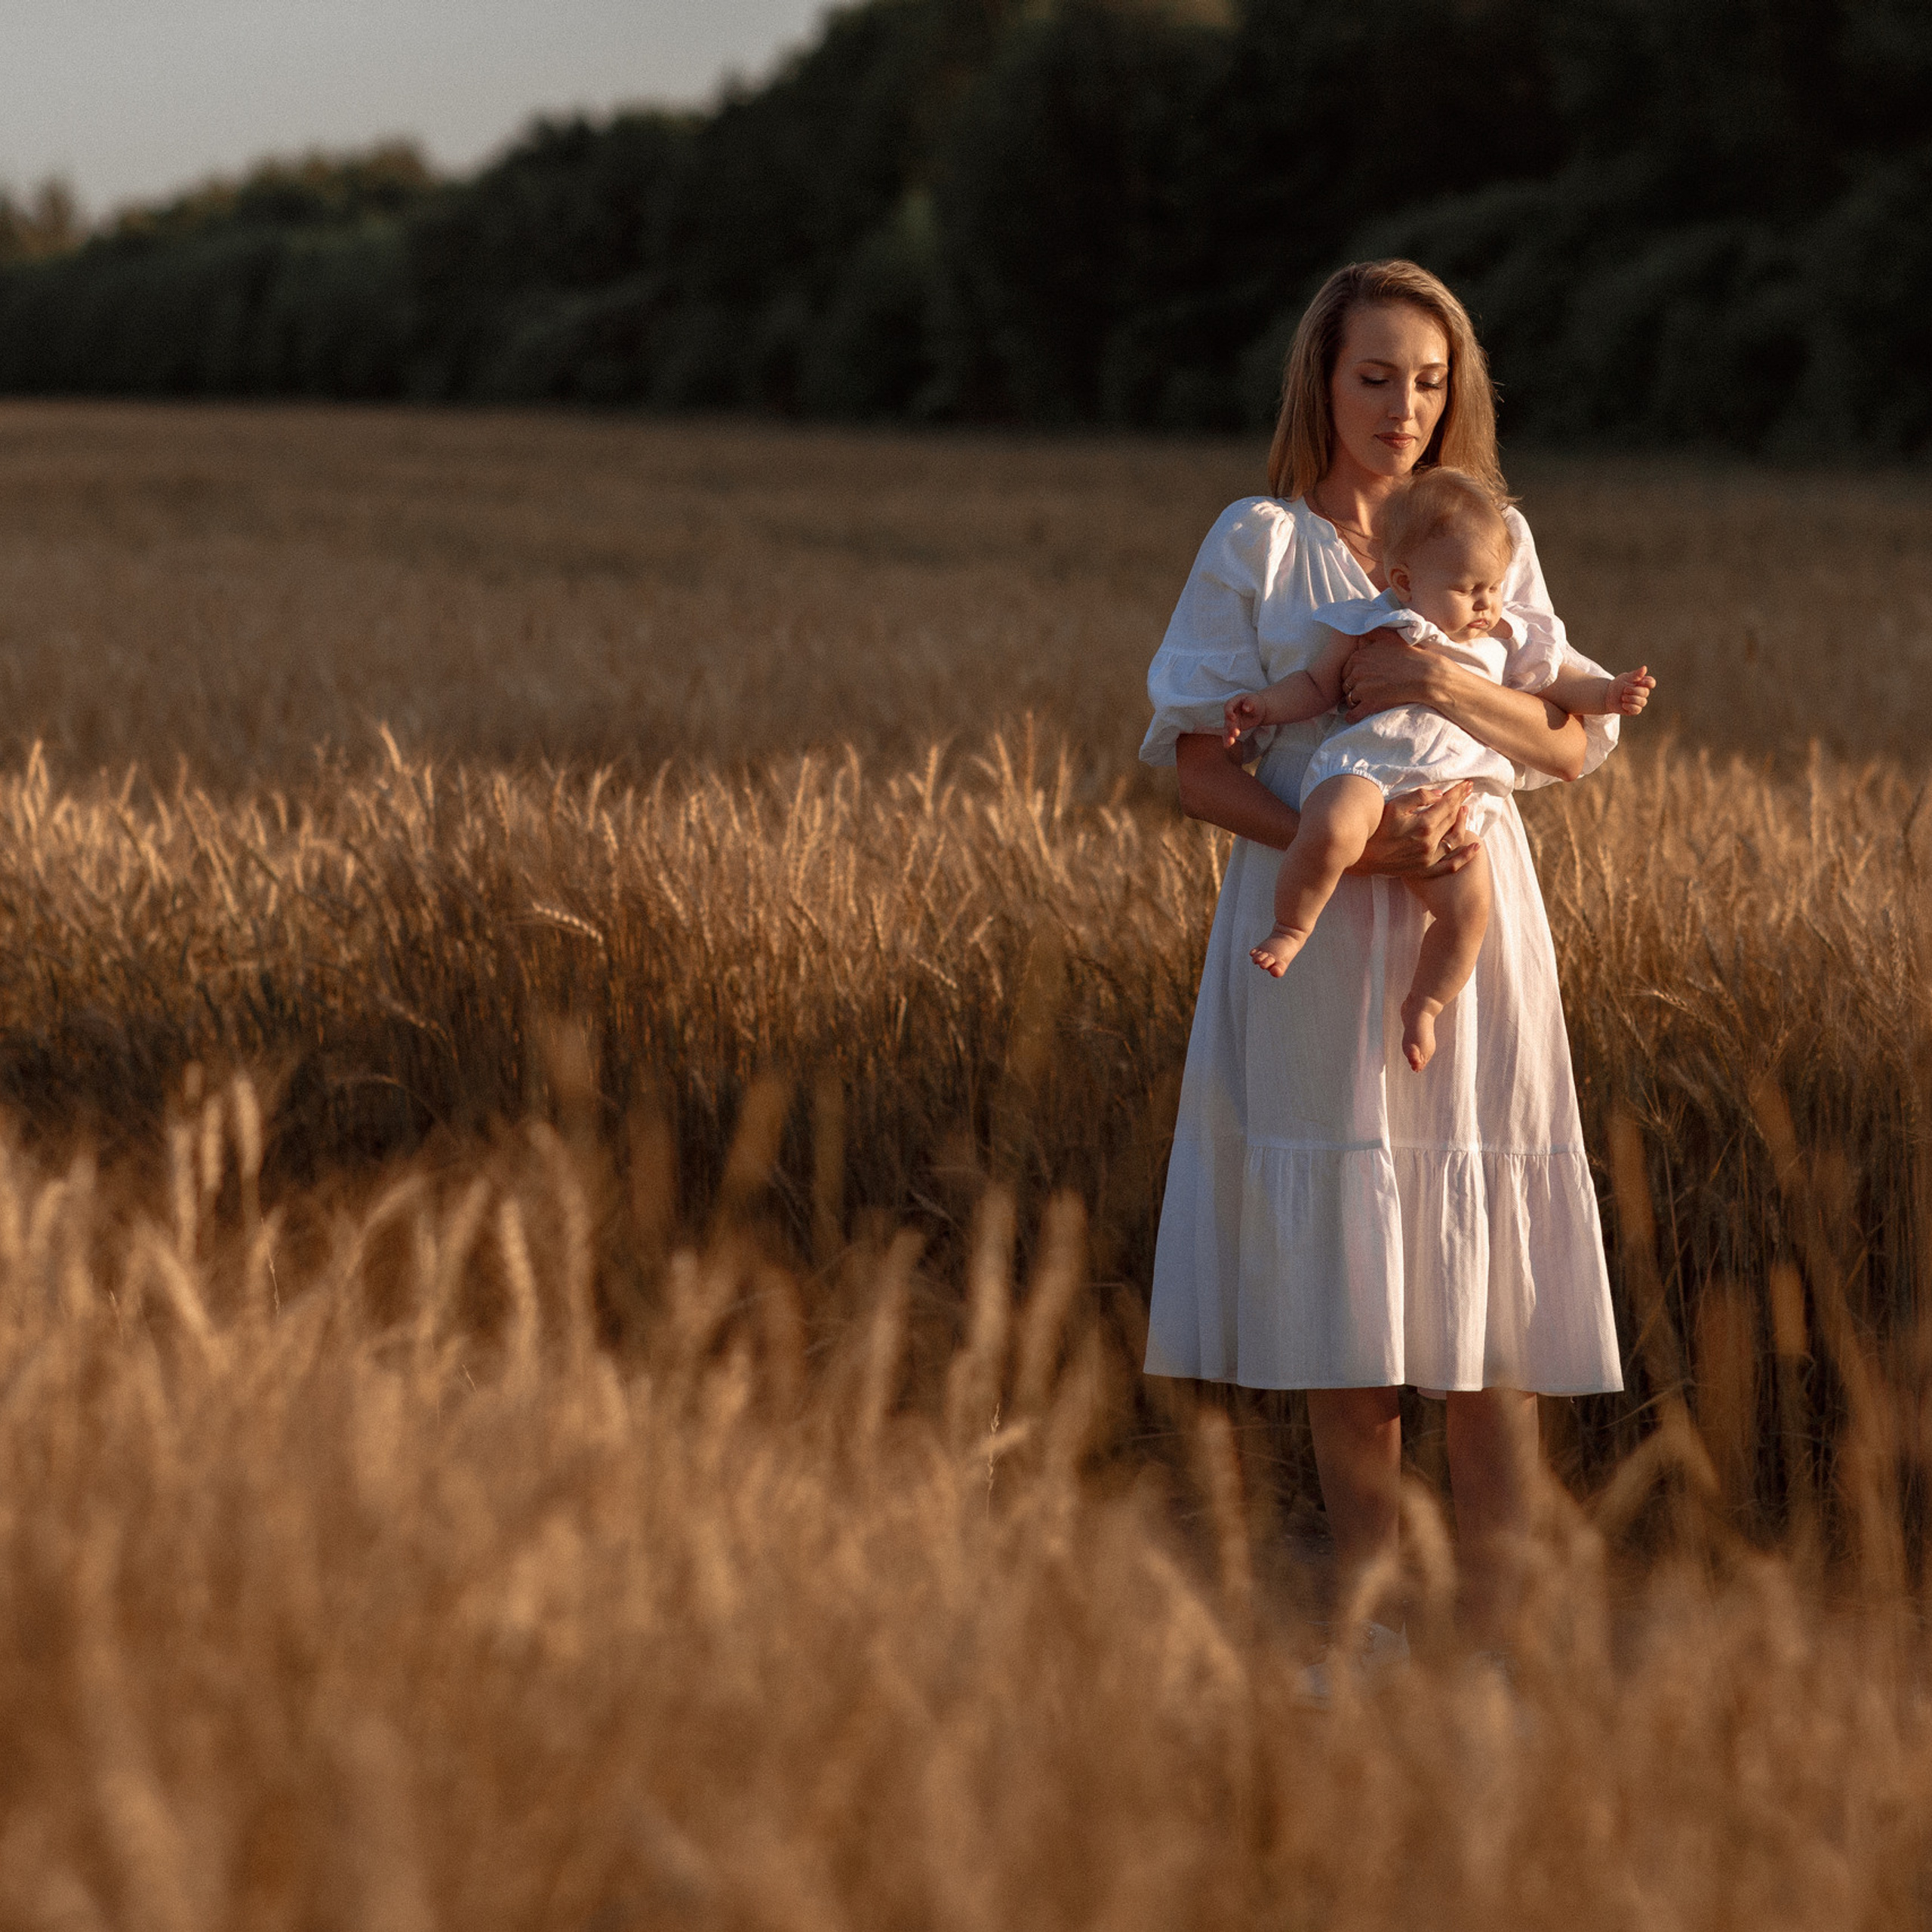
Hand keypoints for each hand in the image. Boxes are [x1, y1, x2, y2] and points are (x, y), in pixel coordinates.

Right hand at [1223, 692, 1268, 747]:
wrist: (1258, 709)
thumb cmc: (1255, 702)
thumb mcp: (1254, 700)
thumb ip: (1250, 703)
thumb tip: (1246, 708)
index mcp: (1234, 702)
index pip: (1228, 706)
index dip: (1229, 712)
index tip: (1233, 718)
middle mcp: (1230, 712)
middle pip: (1228, 719)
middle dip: (1231, 727)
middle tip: (1236, 733)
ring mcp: (1231, 721)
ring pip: (1227, 729)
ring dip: (1228, 735)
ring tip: (1230, 742)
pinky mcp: (1233, 728)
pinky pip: (1229, 734)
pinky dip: (1228, 740)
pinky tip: (1227, 746)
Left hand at [1340, 628, 1444, 721]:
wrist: (1425, 674)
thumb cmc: (1410, 655)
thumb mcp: (1390, 637)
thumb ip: (1373, 633)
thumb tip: (1363, 630)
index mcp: (1359, 656)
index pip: (1347, 668)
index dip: (1353, 674)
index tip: (1362, 678)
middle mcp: (1357, 672)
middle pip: (1346, 684)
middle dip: (1353, 687)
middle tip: (1364, 690)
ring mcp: (1362, 689)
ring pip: (1348, 699)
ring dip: (1354, 701)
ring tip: (1363, 701)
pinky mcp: (1369, 704)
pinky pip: (1353, 715)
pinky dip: (1353, 716)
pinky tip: (1355, 716)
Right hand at [1347, 782, 1479, 878]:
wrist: (1363, 856)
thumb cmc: (1376, 828)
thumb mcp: (1395, 806)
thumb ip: (1419, 797)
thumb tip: (1440, 795)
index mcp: (1424, 825)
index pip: (1447, 804)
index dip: (1457, 793)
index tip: (1466, 783)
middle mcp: (1430, 843)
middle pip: (1452, 819)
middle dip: (1461, 803)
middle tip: (1468, 791)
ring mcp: (1429, 858)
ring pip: (1454, 839)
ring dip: (1463, 823)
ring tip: (1466, 810)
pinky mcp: (1425, 870)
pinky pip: (1450, 866)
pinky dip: (1465, 857)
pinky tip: (1476, 848)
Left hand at [1606, 665, 1655, 715]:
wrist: (1607, 696)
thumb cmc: (1618, 685)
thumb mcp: (1625, 678)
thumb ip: (1635, 674)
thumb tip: (1644, 668)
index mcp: (1642, 684)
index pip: (1651, 683)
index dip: (1647, 683)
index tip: (1639, 682)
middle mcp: (1643, 693)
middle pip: (1646, 692)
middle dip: (1634, 691)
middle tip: (1624, 690)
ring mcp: (1639, 702)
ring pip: (1642, 702)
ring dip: (1631, 699)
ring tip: (1622, 697)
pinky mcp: (1635, 710)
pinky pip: (1637, 710)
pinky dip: (1629, 706)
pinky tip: (1623, 704)